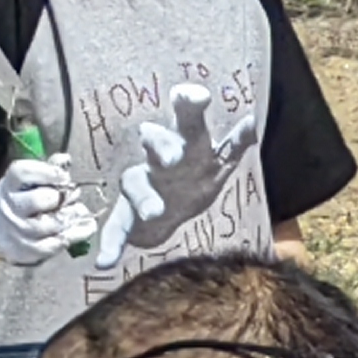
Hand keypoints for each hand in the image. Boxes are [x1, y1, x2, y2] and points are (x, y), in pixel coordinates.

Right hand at [0, 154, 97, 267]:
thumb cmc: (18, 200)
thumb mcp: (25, 183)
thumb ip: (46, 170)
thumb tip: (65, 159)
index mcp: (8, 185)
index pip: (22, 172)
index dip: (46, 171)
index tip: (64, 175)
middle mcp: (11, 208)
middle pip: (40, 199)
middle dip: (62, 196)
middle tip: (73, 195)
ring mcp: (20, 231)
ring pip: (53, 223)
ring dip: (73, 215)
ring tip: (80, 210)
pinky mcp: (31, 251)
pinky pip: (58, 243)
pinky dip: (77, 234)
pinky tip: (87, 226)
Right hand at [94, 80, 259, 269]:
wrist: (165, 212)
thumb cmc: (194, 176)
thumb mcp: (218, 160)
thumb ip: (235, 143)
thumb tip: (254, 121)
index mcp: (185, 143)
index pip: (187, 118)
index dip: (189, 104)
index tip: (198, 95)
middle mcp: (159, 159)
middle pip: (155, 142)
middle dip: (162, 146)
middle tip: (172, 157)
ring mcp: (142, 186)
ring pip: (136, 185)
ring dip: (144, 199)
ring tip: (154, 213)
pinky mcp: (128, 215)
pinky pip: (116, 226)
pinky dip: (110, 243)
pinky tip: (104, 262)